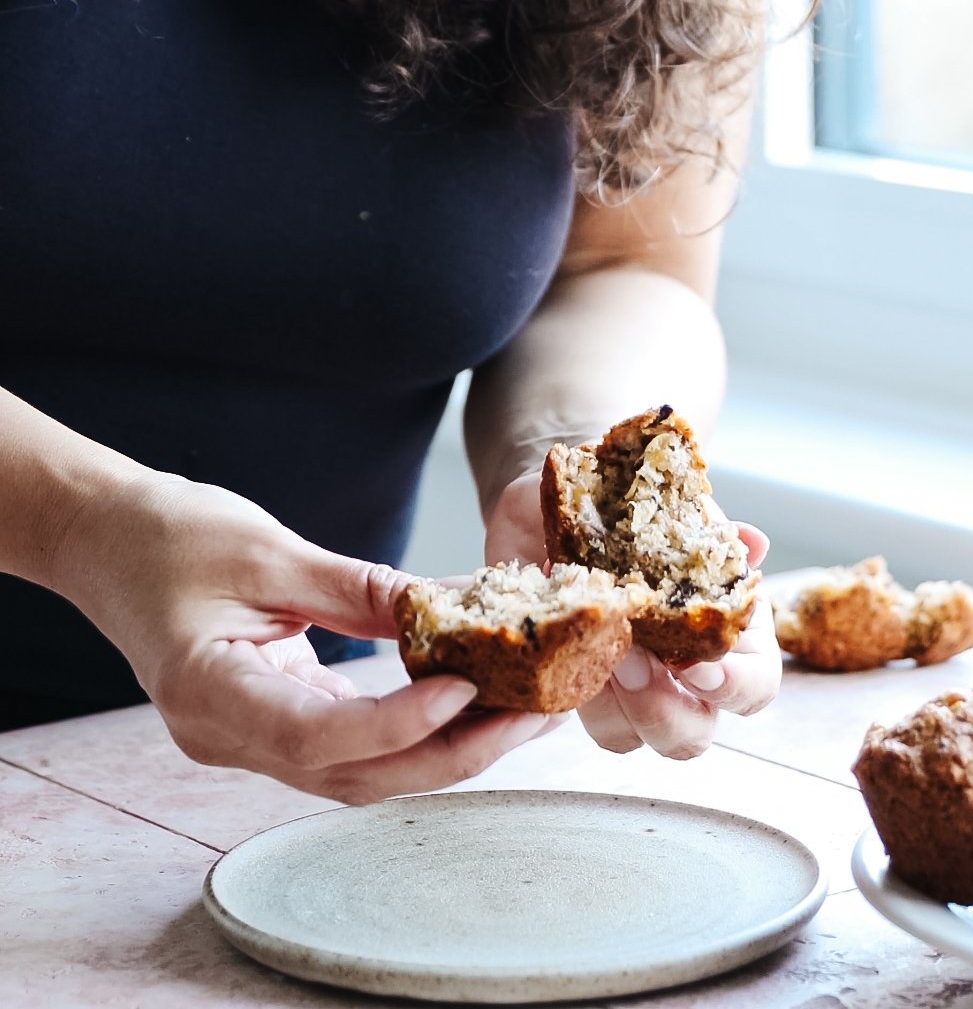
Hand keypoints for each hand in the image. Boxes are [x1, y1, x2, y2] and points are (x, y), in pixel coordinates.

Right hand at [66, 472, 559, 802]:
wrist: (104, 539)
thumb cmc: (170, 534)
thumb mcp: (268, 549)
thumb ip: (358, 588)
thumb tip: (453, 607)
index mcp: (207, 694)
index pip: (315, 736)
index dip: (397, 722)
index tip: (468, 688)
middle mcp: (224, 738)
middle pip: (352, 774)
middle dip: (451, 752)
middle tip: (533, 715)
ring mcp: (244, 740)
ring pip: (357, 773)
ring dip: (443, 750)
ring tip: (522, 713)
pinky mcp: (268, 722)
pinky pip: (347, 745)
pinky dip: (410, 729)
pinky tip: (467, 701)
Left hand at [484, 472, 781, 758]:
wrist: (571, 505)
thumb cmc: (637, 508)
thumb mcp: (671, 507)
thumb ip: (708, 527)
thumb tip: (752, 542)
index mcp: (728, 634)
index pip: (756, 687)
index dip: (733, 688)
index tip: (696, 667)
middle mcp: (686, 675)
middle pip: (694, 735)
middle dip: (661, 709)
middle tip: (630, 663)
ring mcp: (633, 689)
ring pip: (633, 739)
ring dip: (609, 705)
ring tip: (587, 647)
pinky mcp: (583, 690)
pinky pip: (575, 716)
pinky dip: (565, 689)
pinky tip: (556, 640)